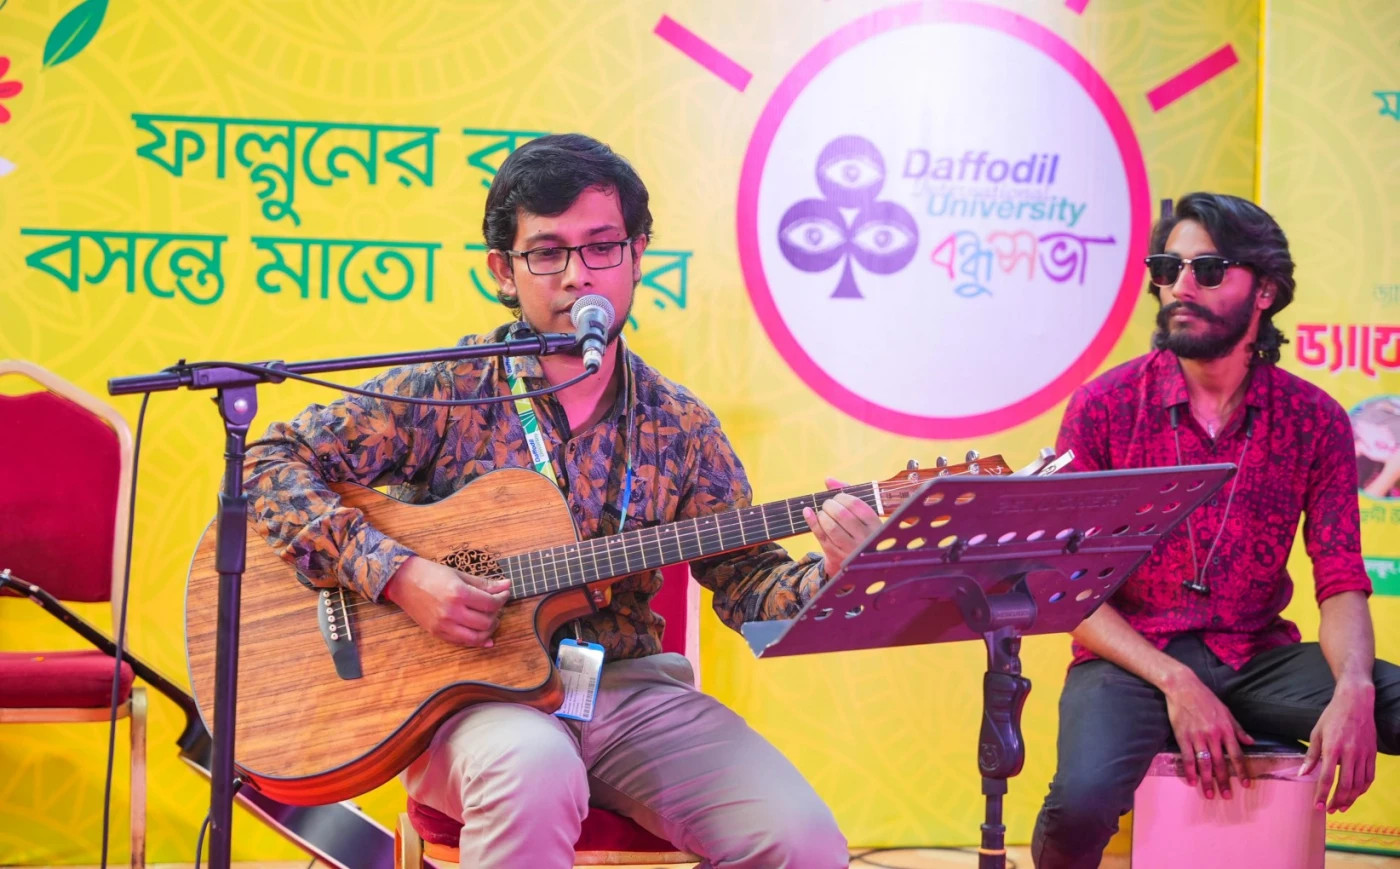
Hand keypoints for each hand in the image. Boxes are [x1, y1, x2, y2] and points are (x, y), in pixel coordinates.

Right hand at [383, 555, 510, 646]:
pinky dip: (476, 642)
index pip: (490, 603)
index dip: (502, 599)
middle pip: (486, 622)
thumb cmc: (431, 574)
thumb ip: (484, 584)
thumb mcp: (460, 575)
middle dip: (497, 614)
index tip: (504, 594)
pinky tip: (485, 638)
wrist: (404, 581)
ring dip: (489, 631)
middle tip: (497, 607)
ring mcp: (443, 625)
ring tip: (491, 621)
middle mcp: (451, 611)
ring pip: (477, 637)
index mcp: (458, 593)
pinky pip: (462, 642)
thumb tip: (506, 585)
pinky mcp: (437, 633)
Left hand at [802, 477, 883, 579]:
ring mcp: (851, 550)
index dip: (842, 496)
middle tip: (828, 504)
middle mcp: (865, 539)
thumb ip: (848, 493)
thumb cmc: (860, 530)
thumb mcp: (862, 514)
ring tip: (823, 512)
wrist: (859, 563)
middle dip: (830, 505)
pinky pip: (821, 536)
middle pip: (842, 515)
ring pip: (831, 527)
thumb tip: (828, 479)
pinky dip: (812, 522)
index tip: (838, 497)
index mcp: (876, 526)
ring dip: (822, 514)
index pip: (856, 505)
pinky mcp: (836, 557)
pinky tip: (807, 512)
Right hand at [1163, 669, 1253, 798]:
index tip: (1246, 785)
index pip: (1237, 755)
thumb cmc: (1206, 698)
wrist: (1183, 687)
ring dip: (1208, 781)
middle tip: (1227, 796)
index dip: (1242, 771)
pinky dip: (1190, 771)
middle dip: (1225, 781)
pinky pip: (1188, 757)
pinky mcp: (1183, 736)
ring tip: (1210, 794)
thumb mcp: (1226, 711)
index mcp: (1226, 729)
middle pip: (1221, 763)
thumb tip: (1251, 742)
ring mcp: (1197, 737)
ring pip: (1205, 763)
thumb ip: (1238, 729)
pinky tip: (1192, 781)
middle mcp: (1213, 735)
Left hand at [1299, 679, 1376, 812]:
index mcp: (1333, 747)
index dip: (1322, 794)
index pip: (1327, 777)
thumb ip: (1311, 756)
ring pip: (1359, 784)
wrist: (1356, 702)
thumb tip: (1302, 774)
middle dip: (1337, 801)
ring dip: (1350, 799)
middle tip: (1329, 811)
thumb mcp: (1316, 733)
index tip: (1317, 807)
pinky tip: (1355, 795)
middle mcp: (1350, 753)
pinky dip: (1362, 789)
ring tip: (1341, 807)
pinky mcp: (1372, 754)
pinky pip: (1369, 777)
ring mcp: (1364, 754)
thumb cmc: (1332, 717)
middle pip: (1345, 785)